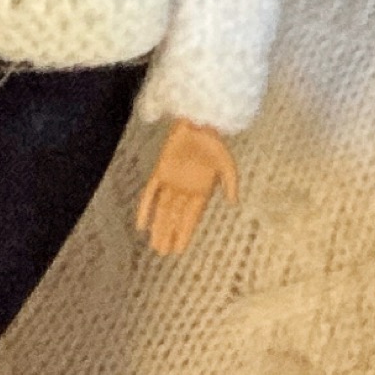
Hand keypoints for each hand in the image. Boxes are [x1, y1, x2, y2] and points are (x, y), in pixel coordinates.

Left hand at [134, 120, 238, 257]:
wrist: (199, 122)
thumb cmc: (214, 142)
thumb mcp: (227, 163)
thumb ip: (230, 182)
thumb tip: (234, 202)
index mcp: (201, 190)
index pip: (191, 218)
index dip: (185, 234)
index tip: (179, 250)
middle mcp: (185, 189)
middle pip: (175, 217)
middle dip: (169, 234)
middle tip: (163, 253)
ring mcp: (171, 181)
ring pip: (162, 209)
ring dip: (158, 226)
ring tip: (155, 245)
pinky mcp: (160, 171)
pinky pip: (150, 193)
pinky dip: (145, 209)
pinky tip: (140, 224)